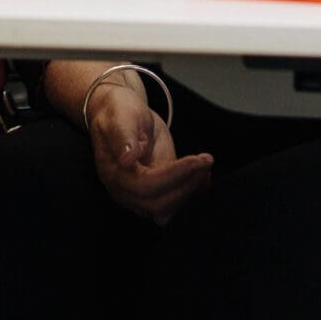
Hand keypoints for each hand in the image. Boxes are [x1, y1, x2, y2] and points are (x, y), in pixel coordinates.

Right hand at [86, 74, 212, 225]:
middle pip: (158, 203)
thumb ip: (122, 137)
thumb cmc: (119, 112)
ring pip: (168, 207)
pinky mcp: (156, 190)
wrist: (121, 114)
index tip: (195, 160)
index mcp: (114, 172)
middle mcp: (125, 190)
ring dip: (191, 189)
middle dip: (186, 185)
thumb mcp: (120, 117)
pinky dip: (192, 191)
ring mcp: (140, 193)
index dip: (173, 176)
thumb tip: (126, 160)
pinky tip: (204, 174)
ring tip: (206, 163)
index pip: (145, 185)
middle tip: (206, 161)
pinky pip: (174, 200)